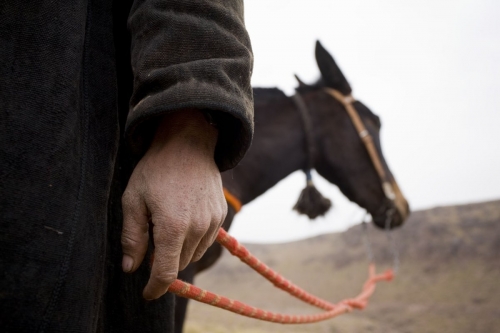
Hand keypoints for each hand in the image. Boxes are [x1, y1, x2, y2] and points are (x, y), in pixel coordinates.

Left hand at [121, 109, 226, 299]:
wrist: (188, 143)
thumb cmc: (156, 170)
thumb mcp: (133, 200)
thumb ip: (132, 237)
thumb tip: (131, 268)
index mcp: (173, 226)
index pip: (166, 272)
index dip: (155, 288)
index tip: (146, 293)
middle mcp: (198, 228)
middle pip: (179, 264)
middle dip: (162, 261)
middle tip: (150, 237)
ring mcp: (213, 222)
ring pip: (193, 254)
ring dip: (178, 250)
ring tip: (166, 223)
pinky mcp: (220, 215)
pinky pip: (205, 240)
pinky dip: (192, 239)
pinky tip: (182, 218)